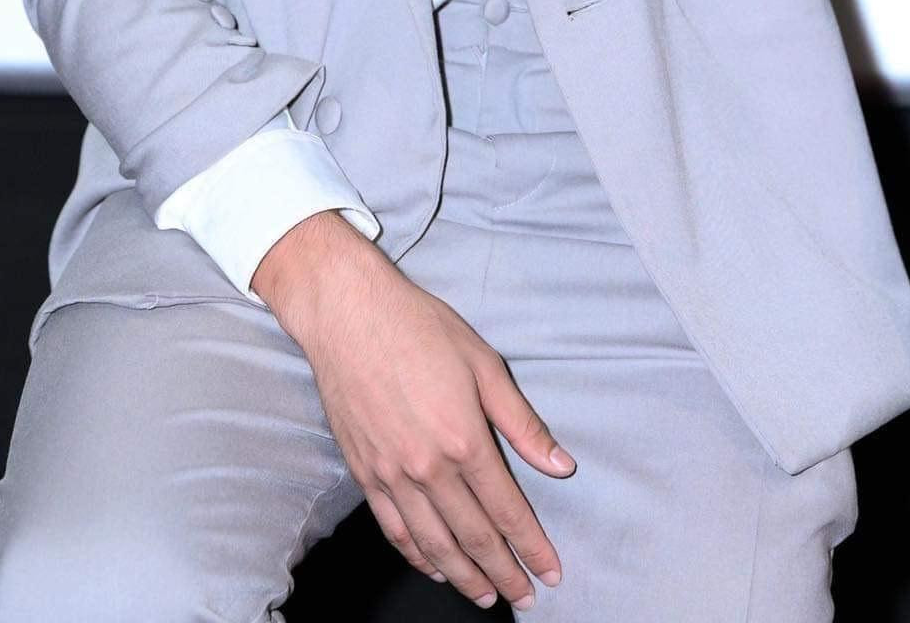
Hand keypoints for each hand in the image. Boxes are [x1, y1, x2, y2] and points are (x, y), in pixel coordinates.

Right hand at [254, 213, 573, 609]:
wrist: (348, 314)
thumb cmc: (420, 328)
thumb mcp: (483, 364)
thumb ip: (521, 422)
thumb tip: (561, 465)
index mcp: (464, 439)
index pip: (507, 510)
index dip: (532, 546)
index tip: (551, 572)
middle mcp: (428, 468)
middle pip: (474, 537)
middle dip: (504, 572)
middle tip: (525, 597)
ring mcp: (391, 475)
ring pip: (434, 544)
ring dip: (463, 577)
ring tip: (487, 596)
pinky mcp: (364, 473)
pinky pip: (394, 530)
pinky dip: (417, 556)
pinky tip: (434, 567)